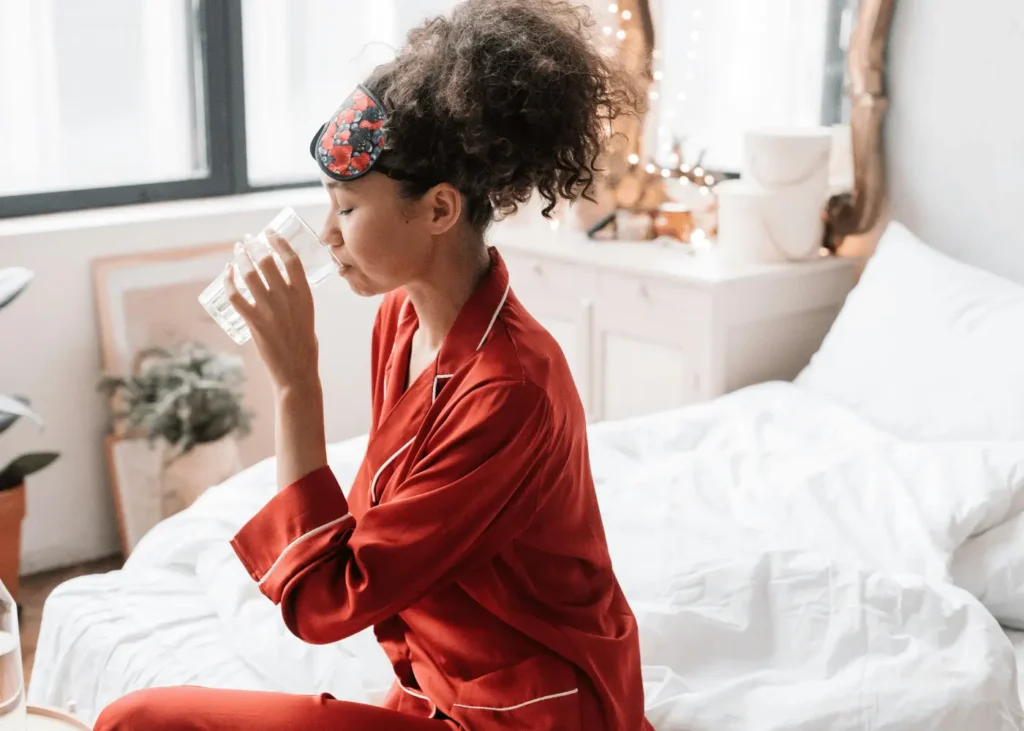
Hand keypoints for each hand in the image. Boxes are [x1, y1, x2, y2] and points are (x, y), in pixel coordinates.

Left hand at [224, 231, 320, 394]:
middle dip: (255, 246)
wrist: (296, 371)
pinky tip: (226, 274)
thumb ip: (296, 298)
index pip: (291, 260)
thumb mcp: (308, 315)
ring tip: (237, 250)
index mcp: (304, 295)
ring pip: (249, 274)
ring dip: (240, 258)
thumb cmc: (305, 345)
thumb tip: (283, 283)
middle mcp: (287, 298)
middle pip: (267, 262)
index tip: (270, 233)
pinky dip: (228, 281)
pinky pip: (236, 296)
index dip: (279, 242)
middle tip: (248, 240)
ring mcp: (269, 309)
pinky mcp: (254, 321)